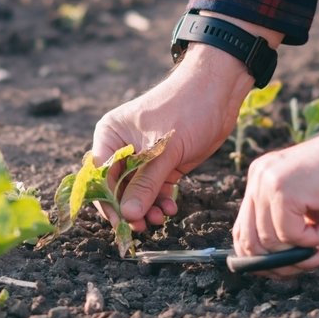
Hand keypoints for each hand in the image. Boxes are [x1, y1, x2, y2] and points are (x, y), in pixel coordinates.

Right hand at [91, 42, 254, 230]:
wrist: (219, 91)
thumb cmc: (188, 108)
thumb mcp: (166, 149)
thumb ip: (146, 183)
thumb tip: (127, 215)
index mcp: (112, 135)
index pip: (99, 175)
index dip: (107, 201)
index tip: (120, 221)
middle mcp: (123, 146)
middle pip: (116, 187)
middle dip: (130, 208)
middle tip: (142, 226)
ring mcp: (144, 156)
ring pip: (137, 192)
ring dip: (147, 208)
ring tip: (161, 218)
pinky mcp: (163, 163)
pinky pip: (155, 189)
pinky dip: (160, 200)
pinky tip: (170, 207)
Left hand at [233, 92, 318, 277]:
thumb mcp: (315, 214)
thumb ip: (293, 236)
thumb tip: (283, 268)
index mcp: (261, 183)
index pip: (244, 233)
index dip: (266, 259)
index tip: (296, 265)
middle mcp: (258, 180)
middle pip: (249, 243)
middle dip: (283, 264)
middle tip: (315, 261)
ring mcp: (266, 183)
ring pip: (268, 243)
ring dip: (302, 254)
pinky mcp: (283, 189)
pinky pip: (289, 235)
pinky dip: (313, 240)